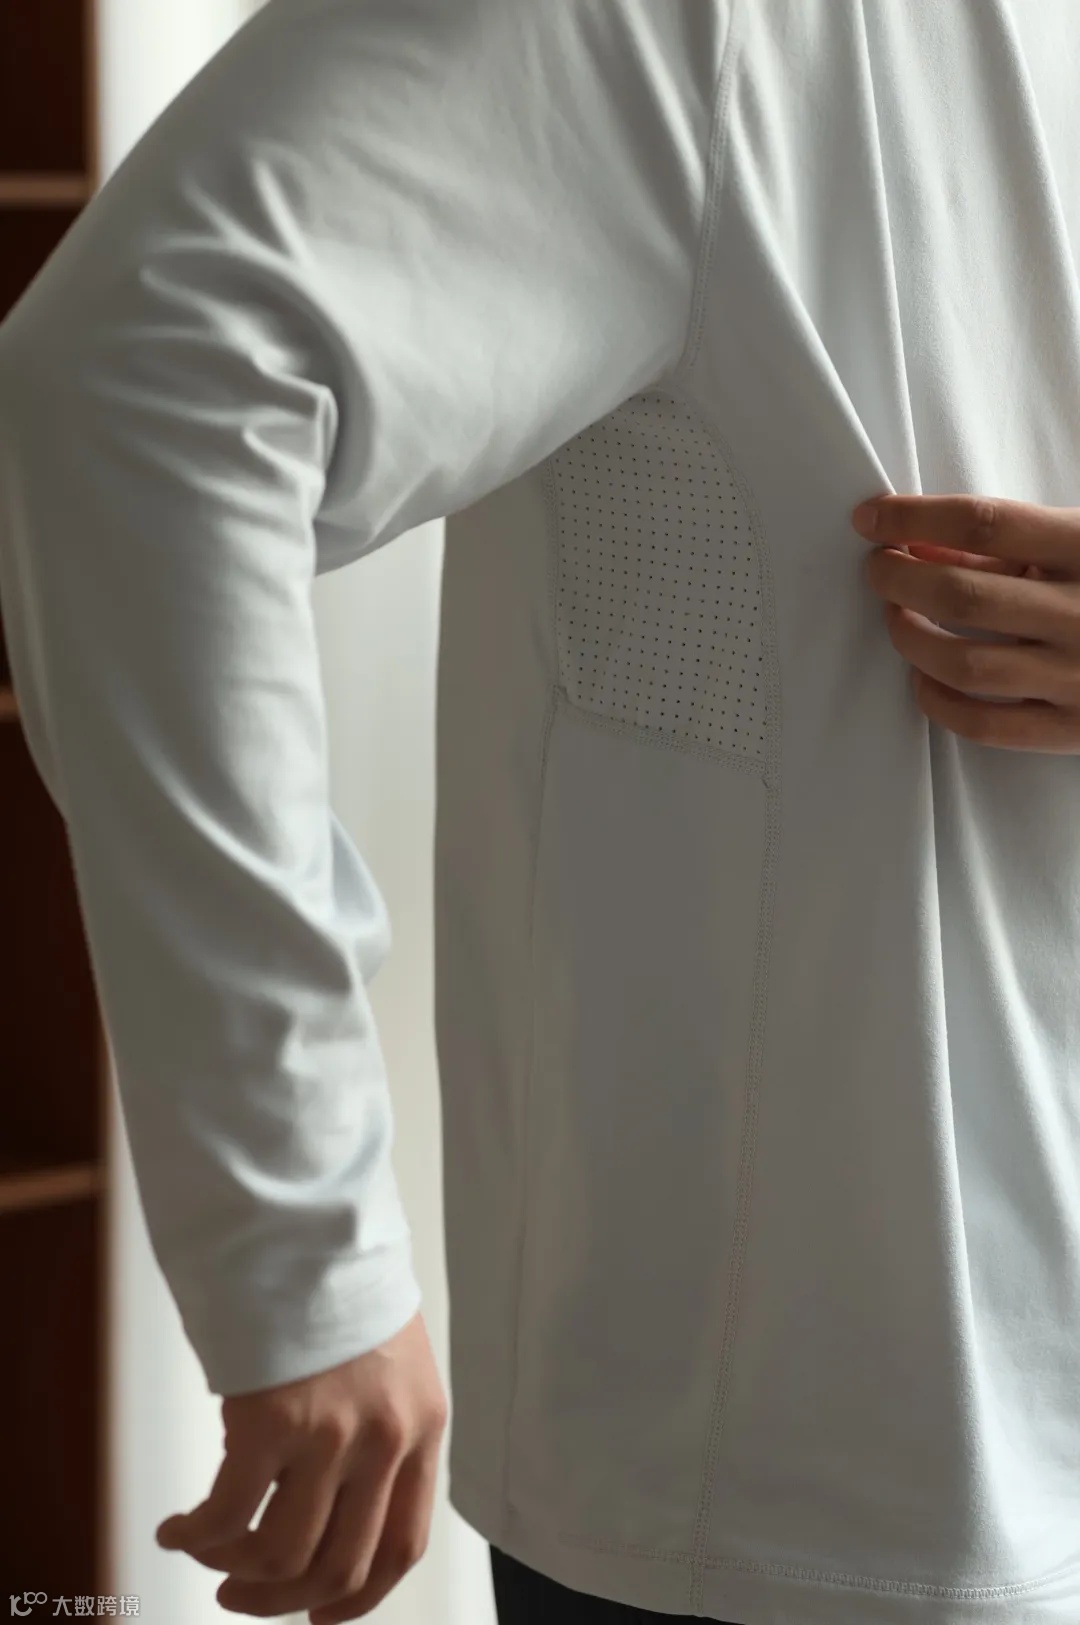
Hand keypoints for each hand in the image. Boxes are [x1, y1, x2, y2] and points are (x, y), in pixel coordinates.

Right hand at [155, 1310, 447, 1621]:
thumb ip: (375, 1431)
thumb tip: (321, 1506)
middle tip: (240, 1592)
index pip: (402, 1545)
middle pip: (338, 1567)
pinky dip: (196, 1534)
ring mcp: (331, 1435)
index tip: (319, 1617)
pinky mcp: (272, 1422)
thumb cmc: (342, 1286)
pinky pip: (227, 1514)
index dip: (358, 1599)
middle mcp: (386, 1440)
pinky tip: (176, 1528)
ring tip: (207, 1554)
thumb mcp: (391, 1361)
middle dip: (282, 1599)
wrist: (312, 1225)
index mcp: (423, 1426)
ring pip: (281, 1555)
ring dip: (234, 1569)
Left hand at [854, 493, 1079, 751]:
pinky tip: (924, 679)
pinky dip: (938, 702)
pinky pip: (984, 724)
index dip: (914, 518)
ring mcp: (1079, 676)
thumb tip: (924, 541)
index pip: (985, 524)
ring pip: (962, 663)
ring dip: (909, 638)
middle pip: (962, 596)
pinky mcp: (1074, 728)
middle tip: (878, 570)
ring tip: (897, 619)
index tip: (871, 518)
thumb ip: (1013, 540)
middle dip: (899, 579)